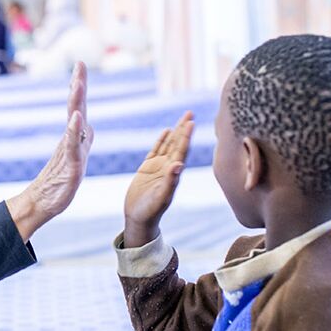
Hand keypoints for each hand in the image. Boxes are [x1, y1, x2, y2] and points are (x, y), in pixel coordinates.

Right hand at [7, 62, 93, 240]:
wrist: (42, 202)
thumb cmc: (60, 182)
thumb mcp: (76, 156)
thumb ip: (80, 138)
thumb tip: (85, 123)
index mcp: (75, 136)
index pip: (78, 106)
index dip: (79, 86)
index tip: (79, 65)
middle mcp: (71, 139)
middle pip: (76, 107)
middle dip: (78, 85)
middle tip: (79, 64)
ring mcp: (70, 150)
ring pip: (74, 122)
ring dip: (76, 102)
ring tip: (77, 83)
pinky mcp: (70, 164)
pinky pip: (72, 145)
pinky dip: (74, 130)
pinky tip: (76, 118)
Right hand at [123, 112, 193, 246]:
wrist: (139, 218)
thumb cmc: (150, 211)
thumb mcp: (160, 197)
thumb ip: (169, 181)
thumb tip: (178, 164)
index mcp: (173, 173)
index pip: (181, 151)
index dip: (185, 136)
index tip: (191, 122)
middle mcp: (168, 168)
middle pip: (178, 144)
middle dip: (184, 128)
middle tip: (190, 112)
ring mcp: (158, 167)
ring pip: (169, 145)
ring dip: (176, 131)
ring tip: (183, 118)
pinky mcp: (147, 168)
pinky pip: (156, 150)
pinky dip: (161, 140)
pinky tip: (166, 131)